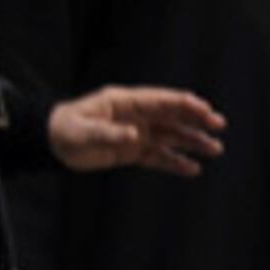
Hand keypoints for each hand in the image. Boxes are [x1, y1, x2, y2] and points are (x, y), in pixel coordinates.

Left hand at [48, 86, 225, 174]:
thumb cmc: (64, 130)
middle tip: (218, 126)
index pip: (159, 101)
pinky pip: (157, 156)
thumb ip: (108, 133)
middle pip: (170, 116)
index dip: (183, 104)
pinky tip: (192, 169)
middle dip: (195, 120)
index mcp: (123, 103)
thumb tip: (134, 135)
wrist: (51, 144)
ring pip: (169, 136)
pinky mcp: (130, 151)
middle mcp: (133, 116)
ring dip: (191, 141)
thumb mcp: (83, 132)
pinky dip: (174, 162)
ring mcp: (134, 133)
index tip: (205, 110)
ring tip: (214, 149)